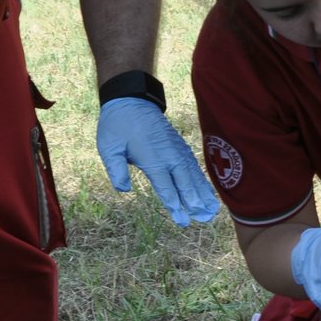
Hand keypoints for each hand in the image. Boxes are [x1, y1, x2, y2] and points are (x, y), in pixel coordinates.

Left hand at [96, 98, 219, 226]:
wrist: (131, 99)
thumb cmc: (117, 125)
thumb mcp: (109, 147)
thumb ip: (116, 169)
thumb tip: (123, 189)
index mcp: (152, 158)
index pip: (166, 186)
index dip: (174, 204)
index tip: (182, 220)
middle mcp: (168, 155)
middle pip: (185, 182)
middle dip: (195, 202)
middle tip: (204, 219)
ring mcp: (176, 149)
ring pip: (193, 174)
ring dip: (203, 192)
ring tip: (212, 209)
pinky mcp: (179, 145)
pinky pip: (193, 164)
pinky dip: (201, 178)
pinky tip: (206, 190)